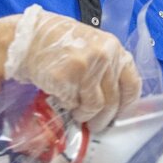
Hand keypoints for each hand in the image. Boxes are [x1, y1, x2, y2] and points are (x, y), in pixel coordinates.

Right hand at [5, 5, 140, 130]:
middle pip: (113, 100)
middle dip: (104, 118)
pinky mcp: (66, 77)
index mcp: (114, 49)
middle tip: (96, 125)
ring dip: (86, 115)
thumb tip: (115, 103)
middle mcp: (104, 56)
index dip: (126, 105)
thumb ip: (107, 69)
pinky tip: (63, 99)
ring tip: (78, 114)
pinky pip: (73, 103)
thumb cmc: (61, 45)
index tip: (119, 115)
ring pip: (95, 106)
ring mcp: (86, 66)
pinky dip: (68, 106)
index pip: (132, 84)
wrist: (30, 38)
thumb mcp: (93, 48)